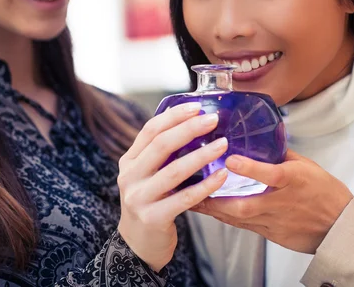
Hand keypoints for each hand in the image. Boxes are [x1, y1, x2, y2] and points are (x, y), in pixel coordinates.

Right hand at [117, 103, 228, 271]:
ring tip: (223, 145)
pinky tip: (221, 176)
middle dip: (189, 129)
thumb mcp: (147, 175)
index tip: (196, 106)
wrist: (138, 245)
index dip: (173, 116)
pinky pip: (184, 198)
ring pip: (174, 171)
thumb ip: (162, 154)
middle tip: (213, 120)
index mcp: (129, 161)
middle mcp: (130, 176)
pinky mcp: (153, 218)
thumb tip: (194, 124)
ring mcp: (139, 198)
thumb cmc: (151, 203)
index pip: (150, 130)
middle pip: (161, 145)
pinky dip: (205, 186)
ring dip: (201, 155)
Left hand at [191, 150, 352, 253]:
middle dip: (218, 201)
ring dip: (216, 210)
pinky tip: (213, 211)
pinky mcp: (273, 234)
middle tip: (196, 190)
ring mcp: (276, 222)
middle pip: (247, 205)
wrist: (339, 226)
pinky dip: (228, 219)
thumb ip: (280, 155)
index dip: (250, 167)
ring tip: (193, 201)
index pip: (271, 173)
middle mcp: (282, 203)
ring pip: (241, 219)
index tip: (230, 159)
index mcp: (293, 181)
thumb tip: (258, 140)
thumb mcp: (306, 166)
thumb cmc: (325, 192)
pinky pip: (245, 227)